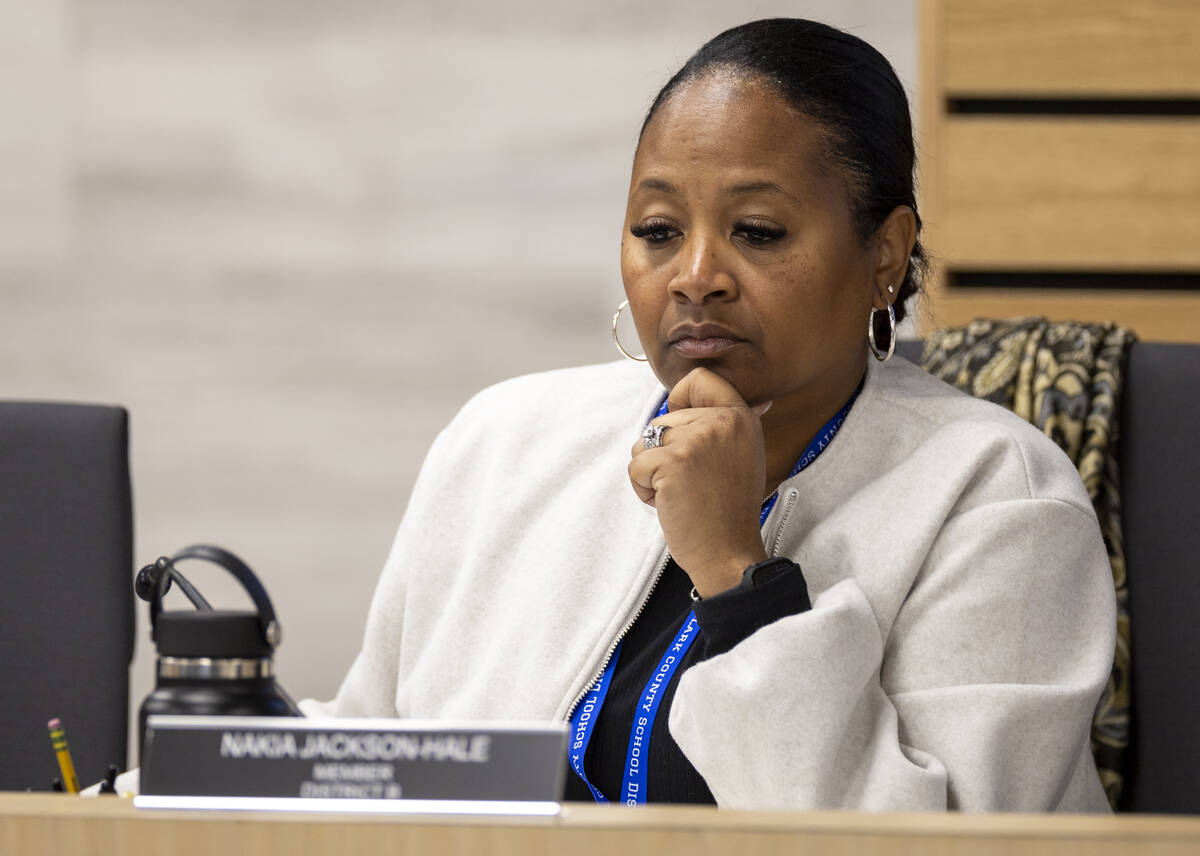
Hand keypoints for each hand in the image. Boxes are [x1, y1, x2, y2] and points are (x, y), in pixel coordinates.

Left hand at [628, 368, 771, 597]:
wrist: (728, 554)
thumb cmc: (728, 511)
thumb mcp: (745, 457)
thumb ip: (736, 427)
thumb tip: (761, 402)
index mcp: (741, 417)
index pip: (700, 379)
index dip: (680, 399)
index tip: (685, 430)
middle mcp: (722, 422)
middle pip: (663, 419)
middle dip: (664, 454)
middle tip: (693, 483)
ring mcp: (697, 440)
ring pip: (645, 442)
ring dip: (652, 472)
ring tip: (682, 493)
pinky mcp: (672, 462)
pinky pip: (636, 466)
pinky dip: (644, 489)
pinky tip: (671, 504)